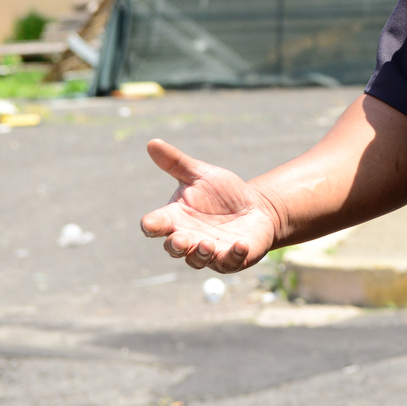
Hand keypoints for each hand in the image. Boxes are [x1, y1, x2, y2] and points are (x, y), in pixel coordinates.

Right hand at [139, 139, 282, 273]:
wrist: (256, 208)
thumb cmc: (222, 193)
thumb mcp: (201, 174)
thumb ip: (176, 163)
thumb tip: (152, 142)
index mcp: (175, 219)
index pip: (155, 226)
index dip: (151, 226)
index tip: (151, 223)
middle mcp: (188, 239)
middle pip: (174, 248)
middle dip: (176, 246)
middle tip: (181, 239)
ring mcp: (209, 252)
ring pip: (198, 260)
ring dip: (201, 254)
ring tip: (207, 243)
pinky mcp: (231, 259)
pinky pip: (229, 263)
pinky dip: (234, 256)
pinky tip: (240, 245)